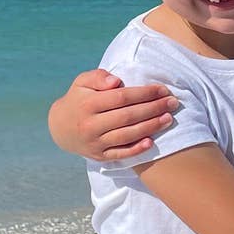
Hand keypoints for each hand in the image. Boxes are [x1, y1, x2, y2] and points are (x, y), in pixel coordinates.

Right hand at [46, 68, 176, 160]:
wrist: (60, 128)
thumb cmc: (78, 99)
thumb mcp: (82, 82)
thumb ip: (98, 77)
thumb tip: (116, 81)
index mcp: (87, 104)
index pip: (121, 97)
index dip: (144, 93)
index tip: (162, 89)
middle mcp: (90, 125)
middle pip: (128, 116)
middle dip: (153, 109)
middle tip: (173, 103)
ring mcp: (94, 143)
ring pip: (126, 135)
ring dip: (150, 127)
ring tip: (168, 119)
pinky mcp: (99, 156)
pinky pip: (120, 154)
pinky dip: (136, 149)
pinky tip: (152, 142)